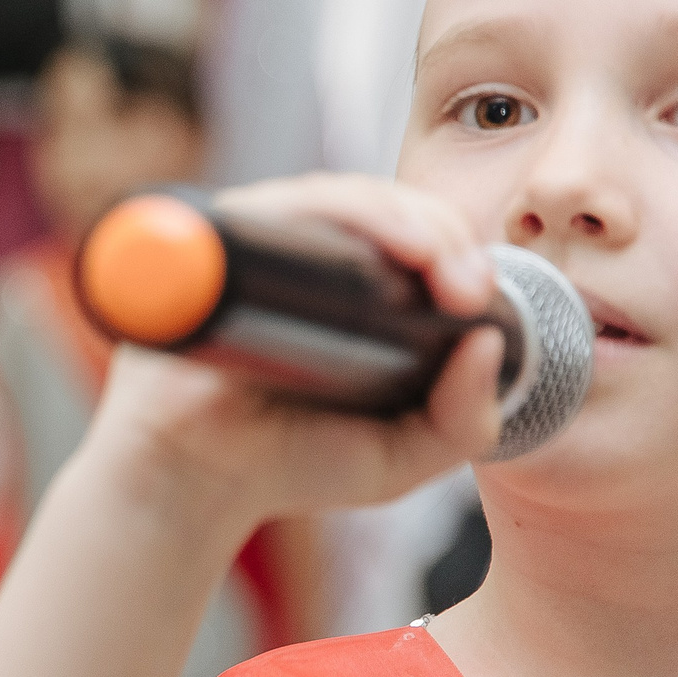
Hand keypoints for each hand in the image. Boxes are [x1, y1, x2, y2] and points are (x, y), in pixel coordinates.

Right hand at [81, 172, 504, 540]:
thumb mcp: (404, 458)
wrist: (191, 481)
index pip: (415, 237)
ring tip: (431, 258)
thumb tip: (487, 342)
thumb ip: (465, 421)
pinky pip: (275, 205)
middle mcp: (308, 260)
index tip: (475, 297)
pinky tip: (365, 238)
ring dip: (394, 214)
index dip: (457, 250)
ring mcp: (259, 248)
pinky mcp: (217, 247)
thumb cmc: (286, 464)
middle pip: (385, 206)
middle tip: (466, 286)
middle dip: (440, 232)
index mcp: (356, 294)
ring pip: (336, 195)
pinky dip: (328, 207)